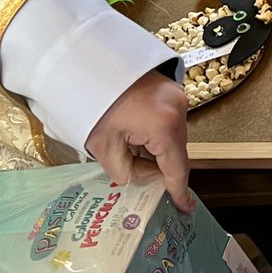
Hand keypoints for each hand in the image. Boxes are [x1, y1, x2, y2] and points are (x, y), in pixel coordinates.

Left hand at [85, 69, 193, 210]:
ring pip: (172, 136)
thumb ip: (130, 172)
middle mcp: (178, 110)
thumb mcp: (105, 148)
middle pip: (176, 151)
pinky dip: (155, 132)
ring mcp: (177, 97)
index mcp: (165, 126)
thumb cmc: (92, 104)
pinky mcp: (170, 90)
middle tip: (139, 174)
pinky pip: (168, 120)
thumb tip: (146, 173)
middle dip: (160, 166)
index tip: (184, 207)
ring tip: (127, 146)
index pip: (176, 169)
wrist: (87, 65)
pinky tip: (133, 132)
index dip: (178, 191)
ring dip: (156, 148)